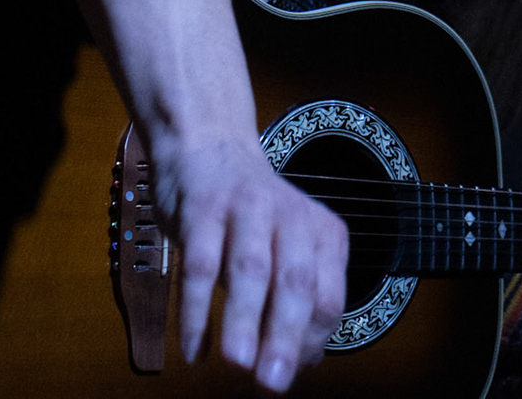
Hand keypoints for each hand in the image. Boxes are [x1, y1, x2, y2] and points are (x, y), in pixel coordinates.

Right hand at [153, 133, 348, 389]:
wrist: (210, 146)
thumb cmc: (251, 215)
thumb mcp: (285, 248)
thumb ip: (294, 300)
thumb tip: (304, 360)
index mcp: (321, 233)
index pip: (329, 295)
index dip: (313, 339)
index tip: (293, 371)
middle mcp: (290, 218)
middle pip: (294, 282)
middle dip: (285, 336)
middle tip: (273, 382)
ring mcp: (247, 209)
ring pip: (250, 270)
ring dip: (243, 320)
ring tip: (237, 364)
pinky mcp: (204, 207)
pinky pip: (198, 264)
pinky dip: (195, 310)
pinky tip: (193, 348)